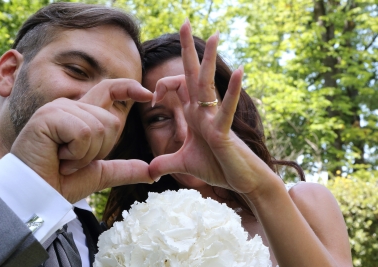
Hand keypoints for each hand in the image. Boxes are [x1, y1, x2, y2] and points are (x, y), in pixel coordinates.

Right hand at [11, 79, 154, 202]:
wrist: (36, 196)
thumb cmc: (62, 182)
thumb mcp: (100, 173)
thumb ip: (125, 169)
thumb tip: (154, 173)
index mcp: (82, 114)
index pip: (109, 89)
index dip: (129, 88)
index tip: (148, 94)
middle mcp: (71, 105)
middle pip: (112, 121)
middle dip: (100, 150)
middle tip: (73, 160)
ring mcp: (59, 108)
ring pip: (99, 128)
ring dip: (86, 155)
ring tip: (64, 159)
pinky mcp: (49, 116)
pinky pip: (84, 133)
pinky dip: (76, 154)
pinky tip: (57, 157)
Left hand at [148, 20, 279, 196]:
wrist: (239, 181)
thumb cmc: (217, 167)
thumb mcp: (183, 164)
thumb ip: (164, 163)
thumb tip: (147, 172)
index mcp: (194, 113)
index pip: (176, 86)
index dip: (161, 87)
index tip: (151, 101)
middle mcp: (203, 111)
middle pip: (192, 74)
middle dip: (187, 49)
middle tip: (184, 22)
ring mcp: (214, 119)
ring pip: (209, 85)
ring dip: (210, 60)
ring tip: (214, 35)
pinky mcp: (223, 132)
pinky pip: (227, 109)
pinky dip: (232, 92)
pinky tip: (239, 71)